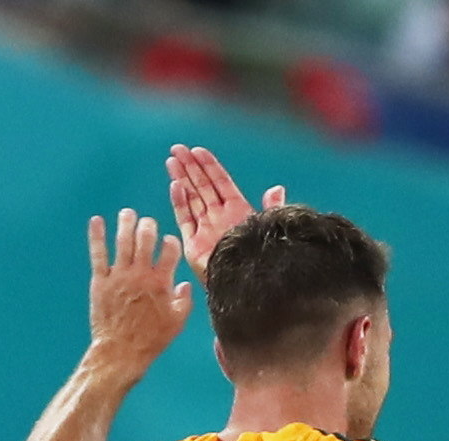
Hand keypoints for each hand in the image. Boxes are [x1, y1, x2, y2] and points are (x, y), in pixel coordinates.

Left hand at [86, 209, 192, 373]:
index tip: (169, 242)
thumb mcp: (177, 323)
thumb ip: (184, 301)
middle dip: (148, 226)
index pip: (170, 251)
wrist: (121, 351)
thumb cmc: (152, 339)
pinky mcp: (101, 281)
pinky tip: (96, 221)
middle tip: (148, 223)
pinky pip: (98, 253)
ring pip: (123, 241)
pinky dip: (97, 236)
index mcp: (161, 282)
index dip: (171, 242)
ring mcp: (119, 276)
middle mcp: (140, 275)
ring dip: (126, 223)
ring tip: (128, 213)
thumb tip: (185, 285)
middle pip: (145, 240)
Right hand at [166, 144, 284, 284]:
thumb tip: (277, 188)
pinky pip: (185, 219)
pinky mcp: (194, 245)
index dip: (210, 166)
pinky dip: (180, 203)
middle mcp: (220, 218)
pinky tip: (175, 186)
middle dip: (190, 167)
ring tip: (171, 160)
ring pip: (191, 198)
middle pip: (203, 187)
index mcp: (238, 211)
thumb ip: (272, 207)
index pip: (222, 183)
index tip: (198, 150)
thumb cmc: (263, 257)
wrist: (250, 284)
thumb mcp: (270, 228)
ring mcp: (206, 230)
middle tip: (177, 148)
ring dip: (182, 179)